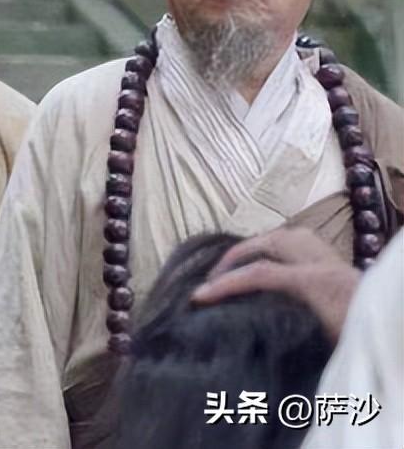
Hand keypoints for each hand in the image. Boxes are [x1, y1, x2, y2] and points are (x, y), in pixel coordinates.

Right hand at [191, 226, 360, 341]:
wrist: (397, 342)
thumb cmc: (361, 343)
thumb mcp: (323, 345)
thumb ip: (285, 330)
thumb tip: (241, 330)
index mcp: (319, 284)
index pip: (260, 273)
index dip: (225, 282)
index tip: (198, 296)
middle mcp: (327, 265)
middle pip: (273, 241)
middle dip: (237, 254)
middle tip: (214, 276)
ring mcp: (337, 264)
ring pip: (293, 236)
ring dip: (262, 245)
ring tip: (239, 264)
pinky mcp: (343, 270)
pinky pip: (306, 247)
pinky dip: (282, 250)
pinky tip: (271, 267)